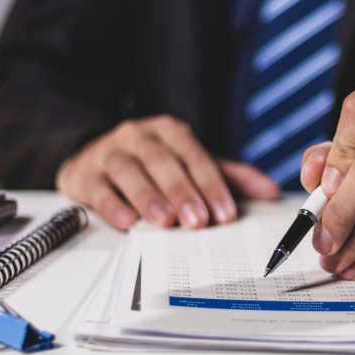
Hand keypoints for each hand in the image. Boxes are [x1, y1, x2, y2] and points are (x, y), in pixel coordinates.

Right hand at [56, 115, 279, 230]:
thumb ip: (230, 177)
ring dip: (148, 197)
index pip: (195, 155)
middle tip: (198, 221)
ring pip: (129, 171)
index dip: (211, 184)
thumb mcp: (192, 164)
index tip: (225, 213)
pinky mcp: (84, 173)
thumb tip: (271, 192)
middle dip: (182, 192)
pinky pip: (98, 187)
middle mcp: (138, 136)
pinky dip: (113, 205)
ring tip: (165, 222)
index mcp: (170, 132)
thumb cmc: (153, 164)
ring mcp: (108, 153)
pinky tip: (127, 222)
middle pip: (162, 162)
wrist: (96, 155)